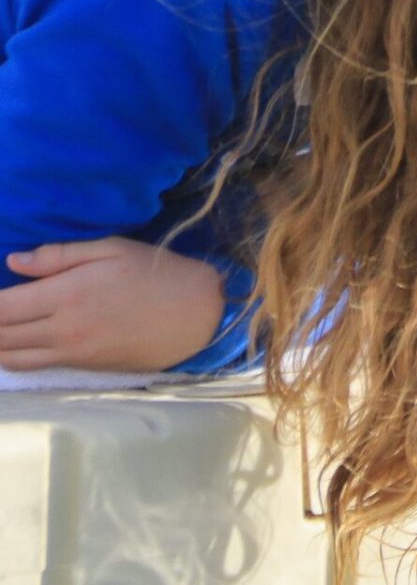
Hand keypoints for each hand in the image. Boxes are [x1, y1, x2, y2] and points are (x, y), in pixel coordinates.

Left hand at [0, 237, 225, 371]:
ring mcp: (71, 352)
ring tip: (1, 326)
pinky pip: (33, 365)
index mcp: (67, 295)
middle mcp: (62, 329)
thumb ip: (61, 255)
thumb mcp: (113, 249)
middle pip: (0, 335)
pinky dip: (13, 356)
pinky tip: (12, 343)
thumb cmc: (158, 273)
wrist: (198, 315)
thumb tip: (14, 262)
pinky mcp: (82, 366)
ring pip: (10, 356)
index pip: (1, 307)